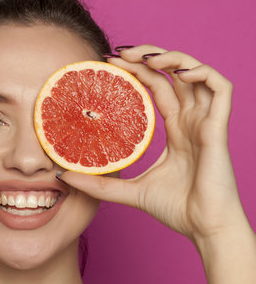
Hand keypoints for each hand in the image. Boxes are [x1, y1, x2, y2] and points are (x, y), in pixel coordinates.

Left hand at [58, 45, 245, 240]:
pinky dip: (202, 73)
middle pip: (172, 75)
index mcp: (175, 129)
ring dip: (172, 59)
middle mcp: (191, 120)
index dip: (136, 71)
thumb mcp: (128, 191)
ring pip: (196, 74)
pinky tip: (179, 73)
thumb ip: (98, 183)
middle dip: (147, 58)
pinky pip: (221, 89)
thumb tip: (61, 176)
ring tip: (145, 58)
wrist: (204, 229)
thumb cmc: (176, 209)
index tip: (109, 63)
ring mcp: (205, 122)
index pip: (156, 88)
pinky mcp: (218, 128)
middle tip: (119, 54)